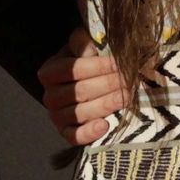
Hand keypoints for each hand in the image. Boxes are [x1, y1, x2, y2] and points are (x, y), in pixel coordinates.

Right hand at [38, 26, 127, 144]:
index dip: (97, 66)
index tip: (119, 62)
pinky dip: (89, 132)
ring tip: (127, 97)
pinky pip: (75, 136)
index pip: (72, 69)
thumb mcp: (84, 47)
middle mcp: (49, 96)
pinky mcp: (66, 133)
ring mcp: (56, 116)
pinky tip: (105, 125)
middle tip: (130, 79)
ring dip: (106, 104)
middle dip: (108, 84)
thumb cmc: (88, 62)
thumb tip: (93, 45)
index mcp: (49, 72)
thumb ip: (85, 42)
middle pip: (80, 91)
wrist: (87, 85)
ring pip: (80, 113)